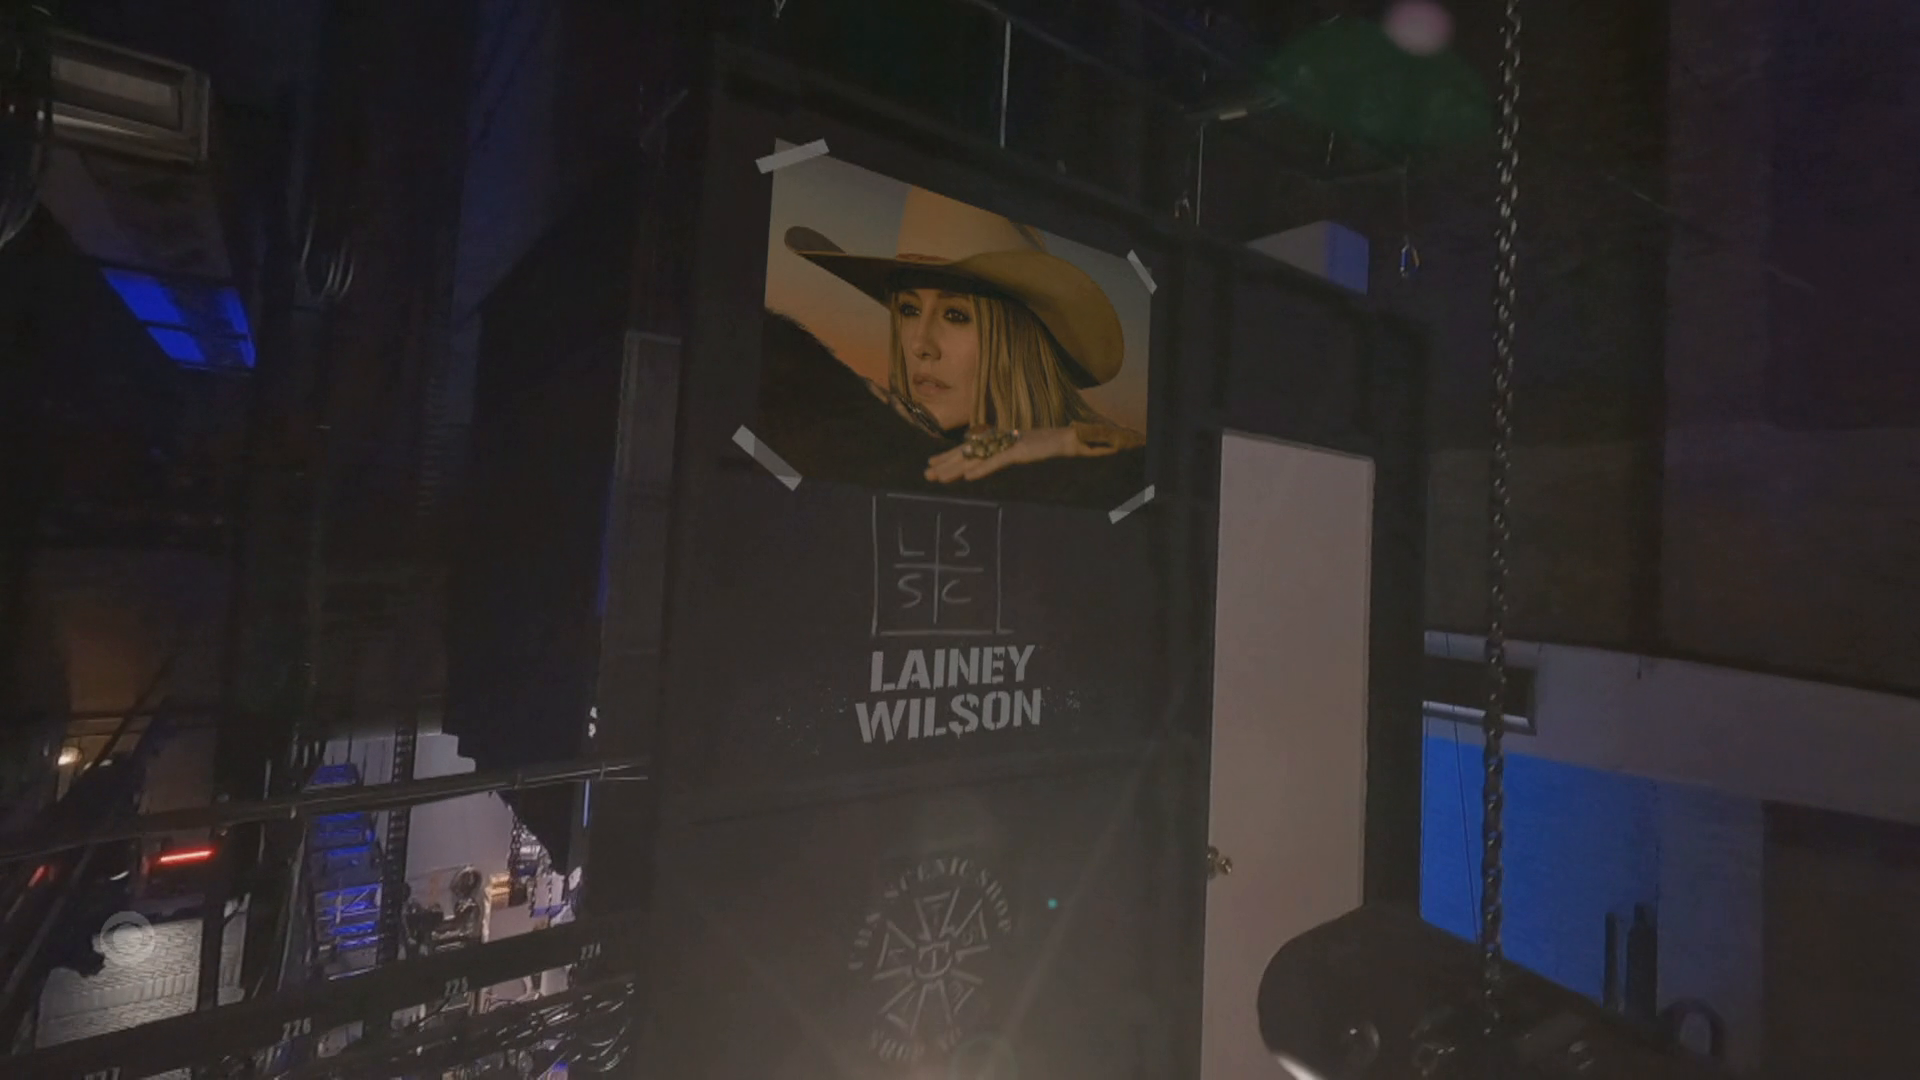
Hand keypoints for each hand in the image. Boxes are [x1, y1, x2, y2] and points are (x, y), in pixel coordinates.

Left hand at [924, 426, 1118, 483]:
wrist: (1075, 437)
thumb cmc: (1054, 444)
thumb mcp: (1027, 450)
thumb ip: (1010, 454)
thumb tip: (996, 460)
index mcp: (1002, 440)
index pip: (972, 448)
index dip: (951, 456)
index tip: (933, 464)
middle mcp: (1002, 439)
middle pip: (968, 452)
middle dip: (946, 463)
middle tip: (926, 473)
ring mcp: (1010, 444)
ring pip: (977, 457)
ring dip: (955, 468)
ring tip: (937, 477)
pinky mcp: (1021, 451)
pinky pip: (997, 462)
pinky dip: (981, 470)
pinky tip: (967, 478)